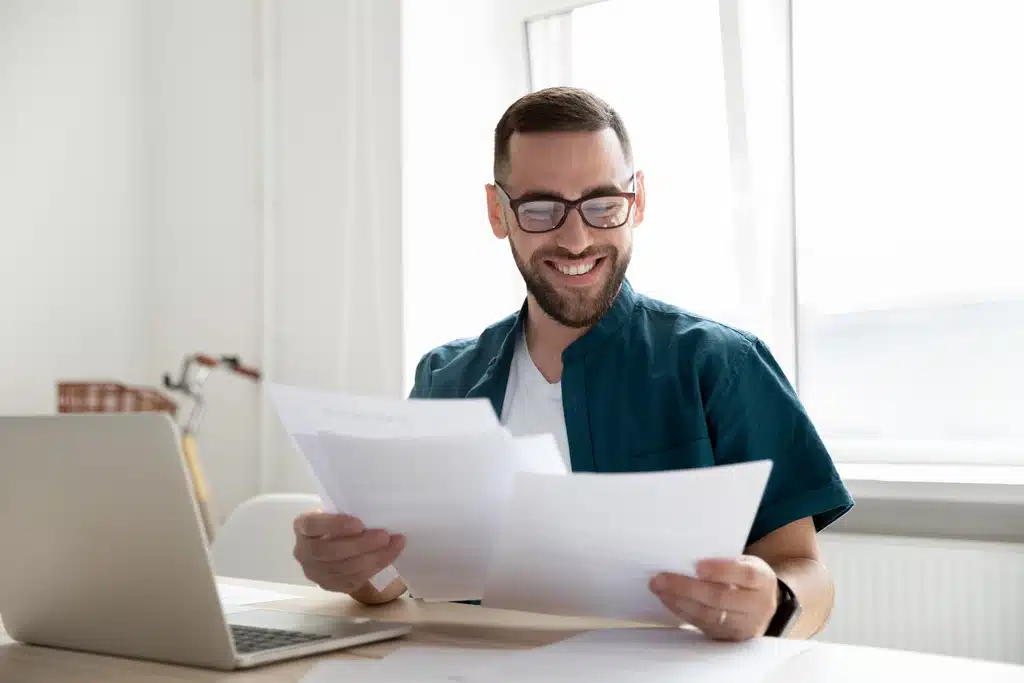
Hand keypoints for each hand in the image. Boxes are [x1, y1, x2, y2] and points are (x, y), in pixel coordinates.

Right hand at [292, 511, 404, 599]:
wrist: (337, 544)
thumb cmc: (339, 522)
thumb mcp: (337, 510)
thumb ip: (348, 510)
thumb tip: (377, 512)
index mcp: (302, 525)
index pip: (312, 525)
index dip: (335, 525)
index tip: (359, 523)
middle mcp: (303, 551)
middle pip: (330, 551)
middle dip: (361, 544)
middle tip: (384, 536)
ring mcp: (315, 572)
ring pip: (345, 568)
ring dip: (374, 557)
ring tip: (394, 544)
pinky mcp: (330, 586)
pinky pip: (354, 579)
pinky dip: (376, 567)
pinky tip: (390, 555)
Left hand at [649, 556, 778, 640]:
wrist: (764, 605)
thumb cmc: (746, 577)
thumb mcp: (745, 563)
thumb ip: (725, 561)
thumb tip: (687, 557)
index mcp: (763, 580)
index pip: (745, 575)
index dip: (721, 570)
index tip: (698, 566)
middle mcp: (759, 606)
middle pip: (721, 597)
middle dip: (687, 588)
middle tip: (661, 578)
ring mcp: (745, 626)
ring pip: (709, 615)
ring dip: (679, 601)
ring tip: (659, 589)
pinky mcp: (730, 638)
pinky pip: (703, 625)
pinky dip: (683, 612)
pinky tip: (669, 600)